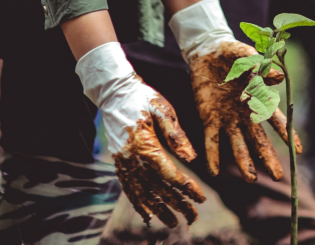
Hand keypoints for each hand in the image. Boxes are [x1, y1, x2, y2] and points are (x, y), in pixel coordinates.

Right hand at [76, 43, 205, 226]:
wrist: (113, 91)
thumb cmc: (142, 97)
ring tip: (173, 223)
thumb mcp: (163, 109)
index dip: (187, 188)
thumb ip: (177, 135)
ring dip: (158, 209)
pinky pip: (128, 187)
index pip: (169, 174)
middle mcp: (131, 158)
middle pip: (157, 188)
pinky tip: (147, 214)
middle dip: (176, 204)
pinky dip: (138, 202)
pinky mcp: (119, 161)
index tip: (201, 198)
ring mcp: (122, 161)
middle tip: (193, 217)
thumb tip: (191, 159)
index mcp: (145, 145)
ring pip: (141, 192)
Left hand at [191, 41, 301, 181]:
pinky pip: (211, 140)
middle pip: (259, 140)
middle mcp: (245, 114)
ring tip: (251, 180)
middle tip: (277, 176)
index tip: (297, 151)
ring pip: (238, 145)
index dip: (287, 135)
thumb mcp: (246, 56)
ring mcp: (227, 119)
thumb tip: (278, 78)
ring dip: (244, 162)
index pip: (276, 121)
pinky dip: (213, 155)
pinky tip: (214, 172)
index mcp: (258, 100)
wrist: (207, 52)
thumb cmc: (232, 53)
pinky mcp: (209, 118)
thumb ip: (260, 67)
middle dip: (268, 158)